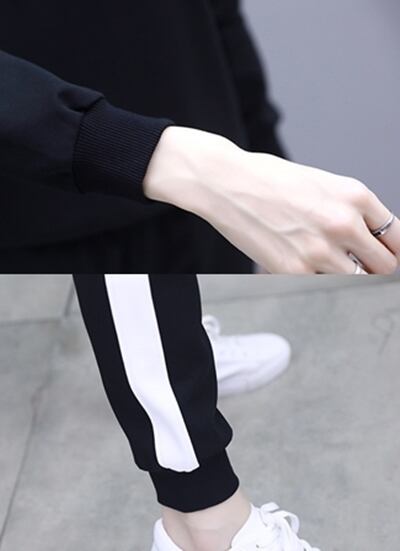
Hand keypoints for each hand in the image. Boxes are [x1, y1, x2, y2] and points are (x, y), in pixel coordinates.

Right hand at [143, 127, 399, 273]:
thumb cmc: (268, 179)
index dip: (392, 251)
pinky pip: (319, 286)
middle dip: (374, 267)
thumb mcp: (322, 183)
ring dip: (344, 275)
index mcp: (355, 196)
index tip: (386, 257)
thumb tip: (368, 236)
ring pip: (355, 281)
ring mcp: (319, 251)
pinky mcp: (293, 271)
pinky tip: (299, 262)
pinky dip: (314, 280)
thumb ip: (351, 210)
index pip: (396, 237)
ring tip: (323, 261)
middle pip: (384, 266)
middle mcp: (343, 223)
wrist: (225, 183)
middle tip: (359, 265)